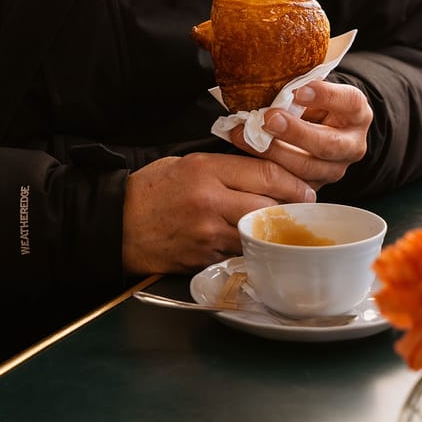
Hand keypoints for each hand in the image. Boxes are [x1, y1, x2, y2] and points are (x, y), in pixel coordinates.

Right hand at [121, 153, 315, 274]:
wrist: (115, 225)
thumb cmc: (151, 190)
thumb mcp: (187, 163)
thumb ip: (227, 167)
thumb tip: (270, 172)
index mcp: (206, 171)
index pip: (267, 173)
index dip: (294, 182)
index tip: (306, 189)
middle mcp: (210, 202)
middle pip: (270, 206)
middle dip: (292, 208)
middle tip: (302, 209)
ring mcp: (207, 234)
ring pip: (259, 233)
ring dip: (273, 230)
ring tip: (281, 226)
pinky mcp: (204, 258)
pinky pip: (240, 252)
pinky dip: (250, 247)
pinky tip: (253, 242)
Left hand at [231, 80, 372, 189]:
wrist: (318, 130)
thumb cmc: (312, 104)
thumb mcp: (313, 92)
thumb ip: (300, 89)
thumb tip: (271, 81)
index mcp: (357, 114)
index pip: (349, 102)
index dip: (325, 96)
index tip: (299, 91)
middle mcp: (352, 145)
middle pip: (328, 143)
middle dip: (296, 132)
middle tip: (270, 119)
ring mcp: (334, 169)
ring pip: (307, 168)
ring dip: (274, 152)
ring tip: (246, 136)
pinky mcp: (314, 187)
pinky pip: (291, 185)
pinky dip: (266, 171)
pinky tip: (247, 156)